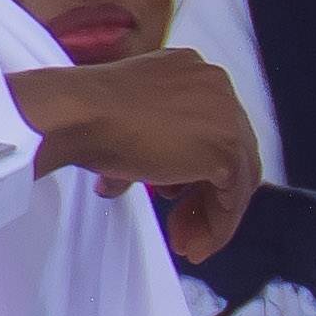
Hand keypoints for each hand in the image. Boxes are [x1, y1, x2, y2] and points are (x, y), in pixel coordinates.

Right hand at [13, 48, 262, 261]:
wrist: (78, 114)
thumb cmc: (86, 112)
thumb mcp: (124, 125)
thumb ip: (143, 148)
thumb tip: (132, 175)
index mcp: (192, 73)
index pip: (212, 130)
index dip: (195, 169)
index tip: (176, 197)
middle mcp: (216, 87)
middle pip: (230, 152)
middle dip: (204, 195)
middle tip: (182, 225)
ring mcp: (226, 116)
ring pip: (237, 177)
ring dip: (211, 215)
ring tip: (185, 241)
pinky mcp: (225, 148)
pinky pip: (233, 197)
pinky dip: (217, 225)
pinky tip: (193, 241)